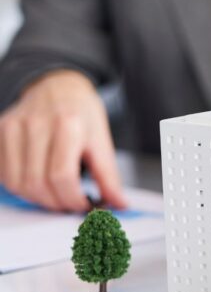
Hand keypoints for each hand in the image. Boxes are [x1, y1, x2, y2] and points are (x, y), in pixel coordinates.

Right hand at [0, 70, 125, 211]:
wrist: (57, 86)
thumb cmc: (81, 113)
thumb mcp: (102, 140)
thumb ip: (108, 176)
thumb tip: (118, 204)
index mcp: (69, 124)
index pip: (62, 176)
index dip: (73, 200)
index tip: (84, 206)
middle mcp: (38, 124)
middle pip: (38, 183)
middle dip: (56, 203)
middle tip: (70, 205)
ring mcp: (14, 127)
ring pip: (17, 183)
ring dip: (37, 199)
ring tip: (55, 195)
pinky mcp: (0, 131)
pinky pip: (4, 174)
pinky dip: (21, 187)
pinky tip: (38, 182)